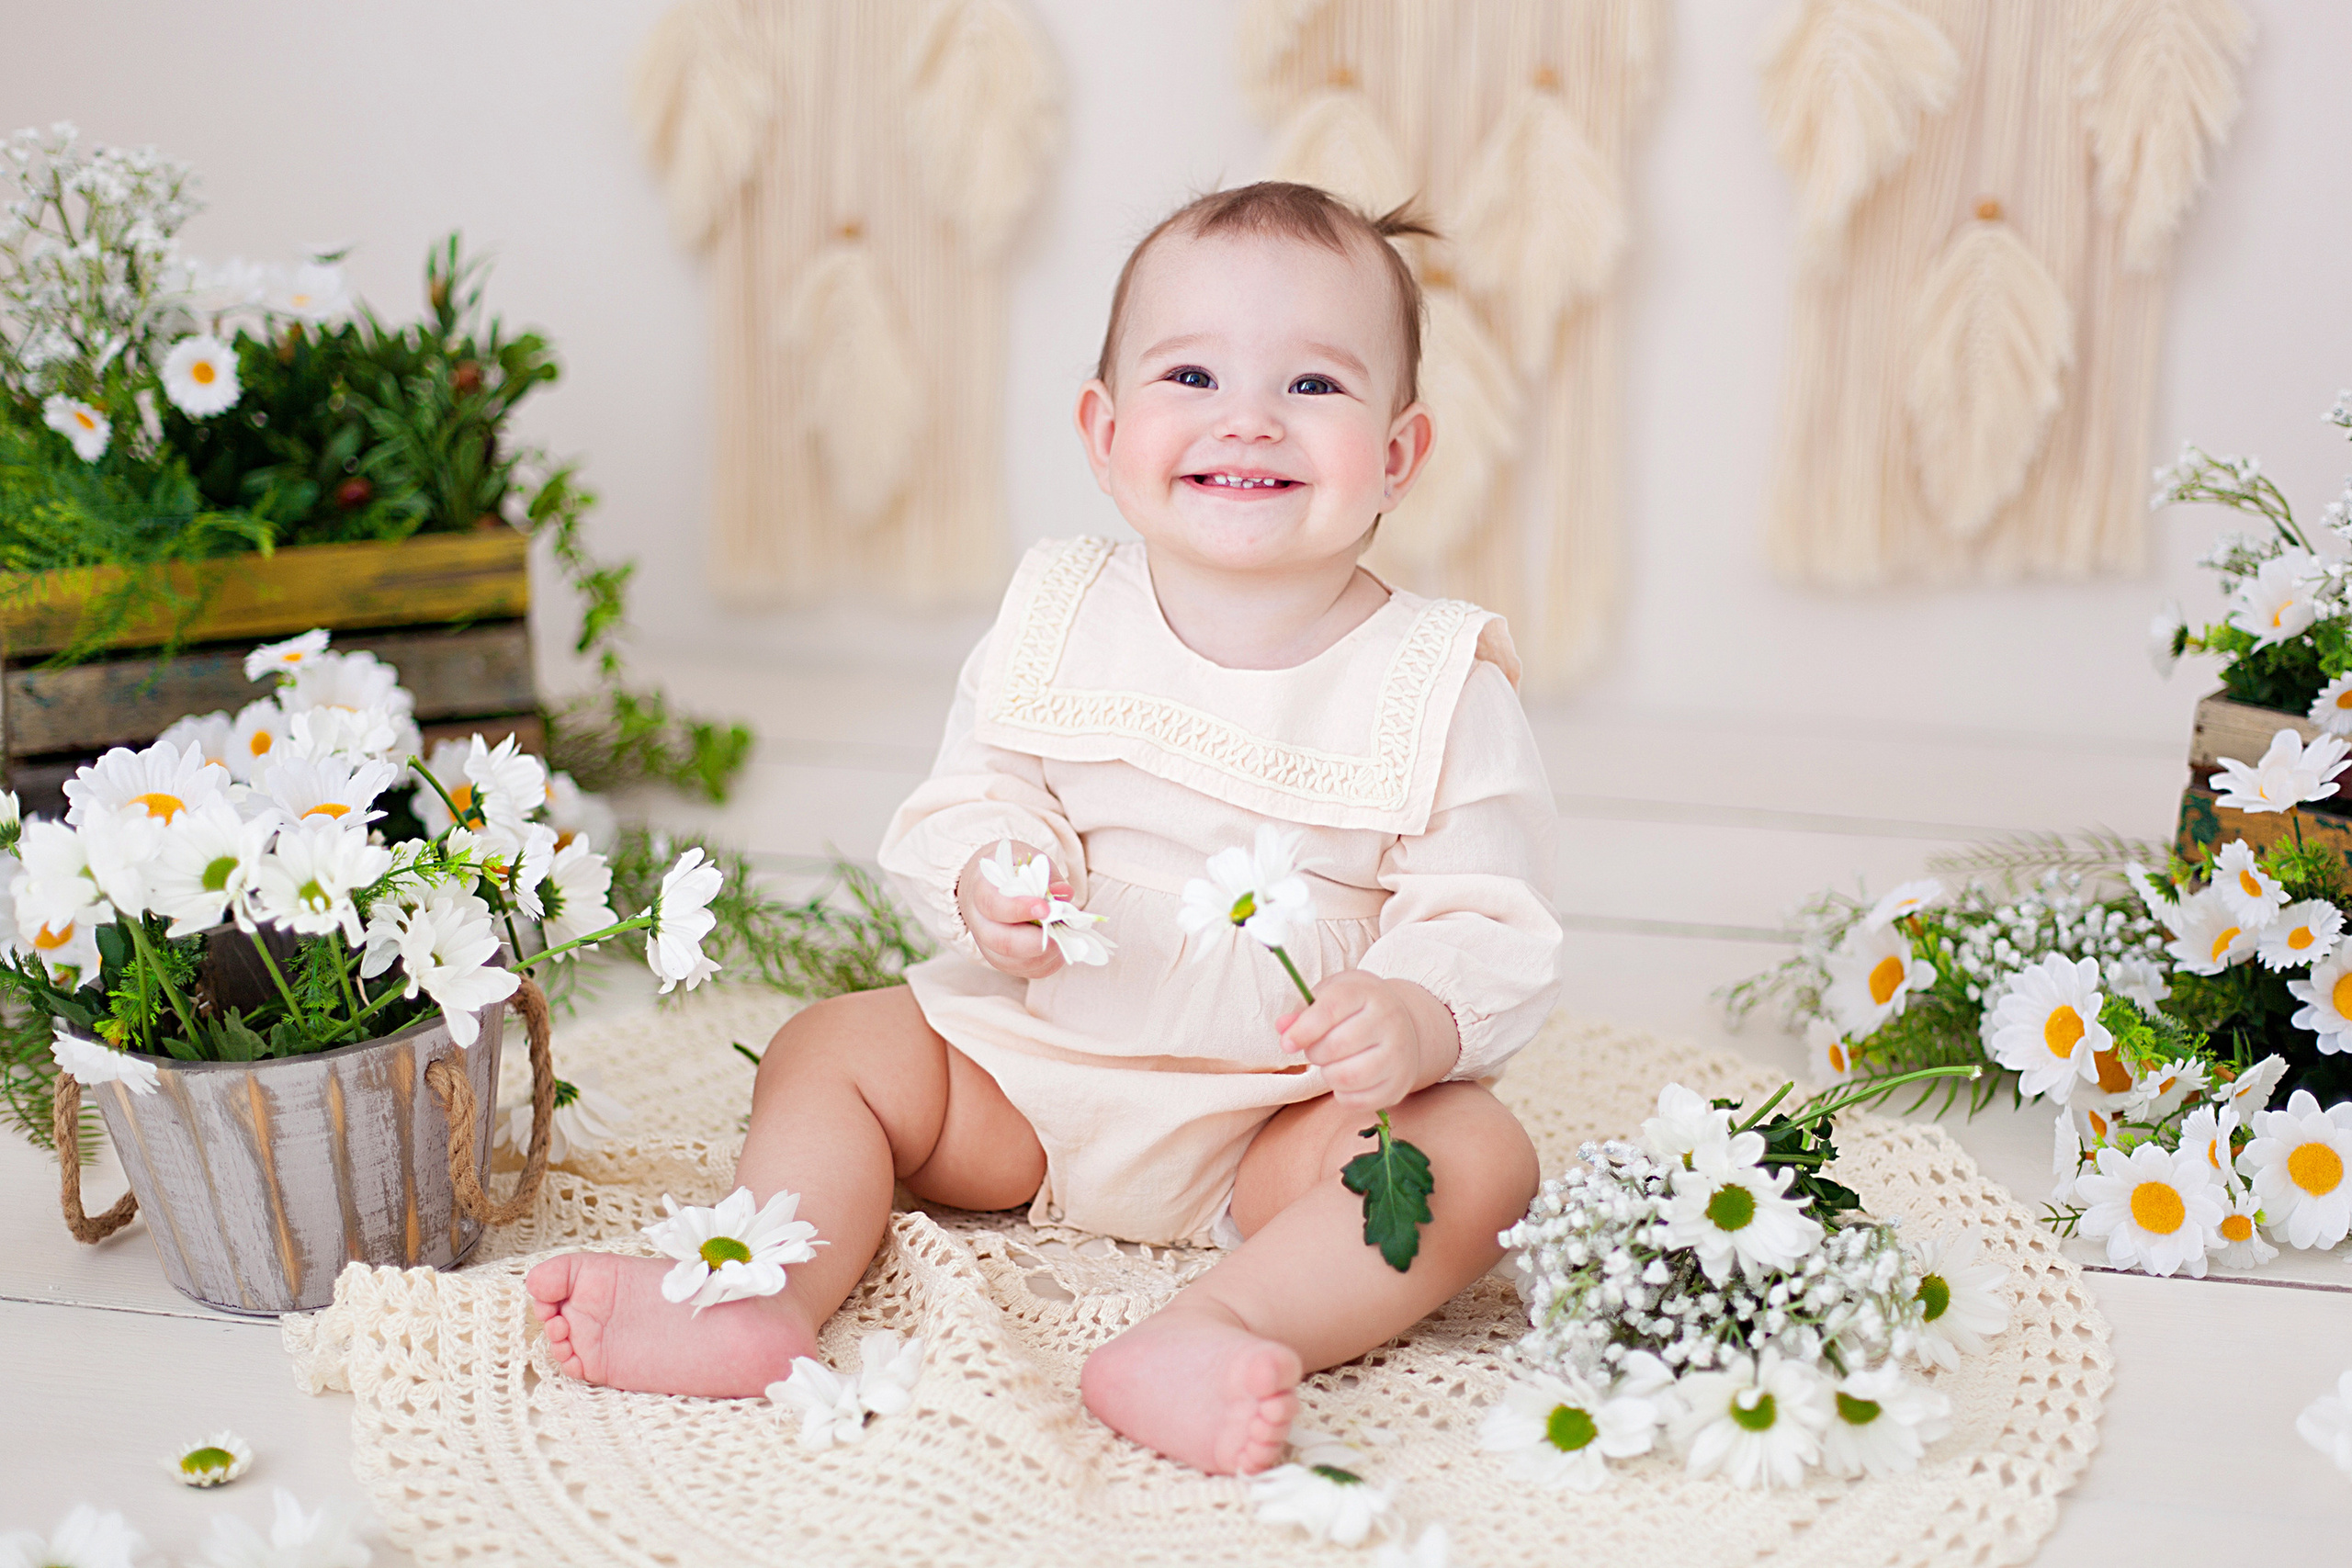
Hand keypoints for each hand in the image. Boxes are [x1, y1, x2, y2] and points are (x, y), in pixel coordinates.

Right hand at [955, 842, 1074, 979]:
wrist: (989, 887)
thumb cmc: (1011, 872)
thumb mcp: (1027, 861)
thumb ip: (1046, 876)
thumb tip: (1064, 893)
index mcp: (981, 890)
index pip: (993, 904)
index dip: (1019, 909)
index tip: (1045, 909)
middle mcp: (979, 921)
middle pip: (1000, 941)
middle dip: (1034, 941)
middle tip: (1060, 934)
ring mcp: (987, 945)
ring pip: (1010, 961)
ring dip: (1043, 955)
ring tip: (1065, 940)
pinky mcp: (1000, 960)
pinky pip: (1021, 971)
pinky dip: (1044, 964)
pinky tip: (1059, 950)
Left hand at [1277, 970, 1460, 1111]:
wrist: (1403, 1026)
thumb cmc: (1356, 1009)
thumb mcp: (1331, 996)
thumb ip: (1304, 1010)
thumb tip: (1283, 1027)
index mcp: (1367, 992)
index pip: (1332, 1009)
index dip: (1303, 1029)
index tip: (1288, 1043)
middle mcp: (1389, 1020)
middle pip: (1337, 1046)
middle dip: (1315, 1053)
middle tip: (1315, 1050)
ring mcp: (1398, 1054)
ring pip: (1348, 1076)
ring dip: (1328, 1074)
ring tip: (1331, 1064)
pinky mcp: (1399, 1084)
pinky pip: (1358, 1100)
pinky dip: (1342, 1094)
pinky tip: (1345, 1079)